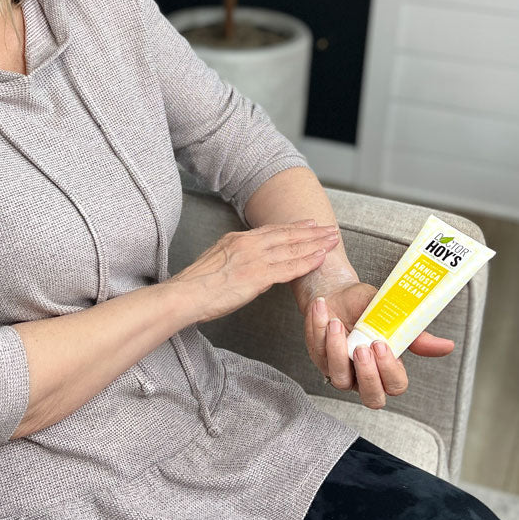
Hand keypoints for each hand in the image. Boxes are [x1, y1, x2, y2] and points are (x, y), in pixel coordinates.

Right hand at [168, 221, 340, 323]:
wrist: (186, 294)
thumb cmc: (196, 286)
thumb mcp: (216, 262)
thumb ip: (236, 260)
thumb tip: (251, 267)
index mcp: (237, 239)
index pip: (272, 231)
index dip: (293, 228)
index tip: (309, 225)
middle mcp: (248, 244)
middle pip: (286, 235)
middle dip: (311, 232)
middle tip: (329, 229)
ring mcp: (254, 258)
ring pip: (292, 248)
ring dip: (316, 244)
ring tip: (332, 240)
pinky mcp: (258, 275)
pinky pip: (289, 267)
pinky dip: (308, 262)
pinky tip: (321, 258)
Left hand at [304, 281, 454, 408]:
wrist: (338, 292)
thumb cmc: (368, 307)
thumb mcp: (392, 317)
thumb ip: (415, 336)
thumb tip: (447, 346)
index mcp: (387, 369)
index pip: (394, 386)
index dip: (389, 371)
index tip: (382, 345)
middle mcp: (364, 377)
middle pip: (372, 398)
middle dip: (367, 374)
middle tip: (363, 347)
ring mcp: (341, 371)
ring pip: (340, 378)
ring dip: (337, 350)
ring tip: (337, 323)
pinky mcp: (320, 359)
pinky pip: (318, 353)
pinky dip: (319, 329)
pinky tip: (323, 308)